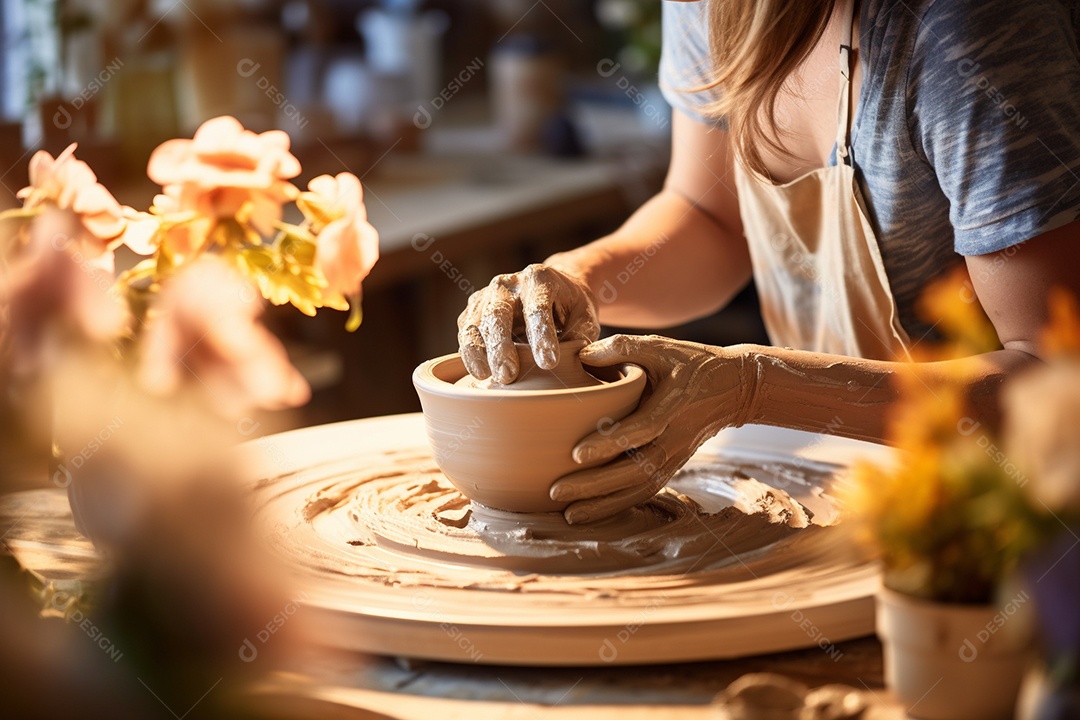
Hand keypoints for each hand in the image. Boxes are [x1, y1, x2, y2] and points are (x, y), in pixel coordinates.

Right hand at [457, 264, 599, 383]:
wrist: (552, 291)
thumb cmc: (571, 308)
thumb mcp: (585, 318)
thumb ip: (580, 337)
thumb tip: (574, 361)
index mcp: (540, 279)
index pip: (538, 308)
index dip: (542, 336)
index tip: (549, 363)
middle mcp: (508, 283)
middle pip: (498, 313)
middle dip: (501, 346)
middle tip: (508, 375)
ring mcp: (487, 296)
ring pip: (475, 323)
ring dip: (478, 352)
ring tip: (487, 377)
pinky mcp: (474, 311)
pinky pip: (466, 332)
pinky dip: (469, 353)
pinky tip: (480, 372)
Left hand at [550, 334, 756, 523]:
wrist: (735, 388)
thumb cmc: (692, 363)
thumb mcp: (662, 347)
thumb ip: (624, 348)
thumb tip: (582, 354)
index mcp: (673, 406)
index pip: (641, 429)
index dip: (610, 443)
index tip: (576, 454)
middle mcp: (675, 438)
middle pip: (636, 470)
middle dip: (596, 485)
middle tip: (557, 491)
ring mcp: (675, 457)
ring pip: (639, 488)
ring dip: (603, 504)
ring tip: (569, 514)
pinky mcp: (672, 467)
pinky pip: (644, 492)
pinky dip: (617, 506)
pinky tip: (590, 513)